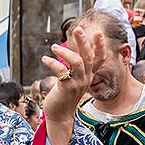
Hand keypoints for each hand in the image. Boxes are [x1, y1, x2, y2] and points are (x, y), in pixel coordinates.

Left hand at [39, 26, 97, 144]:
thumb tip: (69, 54)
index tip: (98, 33)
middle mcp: (86, 78)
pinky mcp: (67, 88)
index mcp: (88, 76)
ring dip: (65, 52)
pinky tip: (45, 59)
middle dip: (83, 41)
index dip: (100, 46)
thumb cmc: (64, 96)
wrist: (60, 115)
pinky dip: (52, 63)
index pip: (98, 59)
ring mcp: (78, 83)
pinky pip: (61, 71)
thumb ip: (74, 69)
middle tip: (77, 29)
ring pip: (76, 61)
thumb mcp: (73, 81)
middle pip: (88, 56)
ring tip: (54, 47)